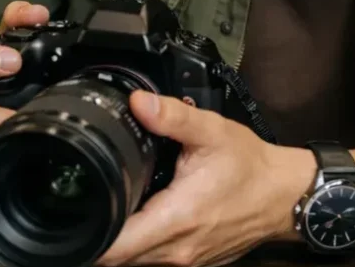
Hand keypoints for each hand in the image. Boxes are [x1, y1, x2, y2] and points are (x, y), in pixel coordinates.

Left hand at [98, 92, 315, 266]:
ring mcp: (185, 262)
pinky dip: (143, 241)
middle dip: (100, 231)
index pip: (114, 247)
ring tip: (116, 202)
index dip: (88, 236)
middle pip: (117, 257)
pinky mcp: (192, 263)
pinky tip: (145, 212)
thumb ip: (172, 116)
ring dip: (121, 237)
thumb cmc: (250, 166)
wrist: (282, 194)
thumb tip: (138, 103)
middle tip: (92, 198)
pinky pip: (154, 259)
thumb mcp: (212, 131)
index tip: (72, 218)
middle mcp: (177, 251)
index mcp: (176, 219)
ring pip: (134, 260)